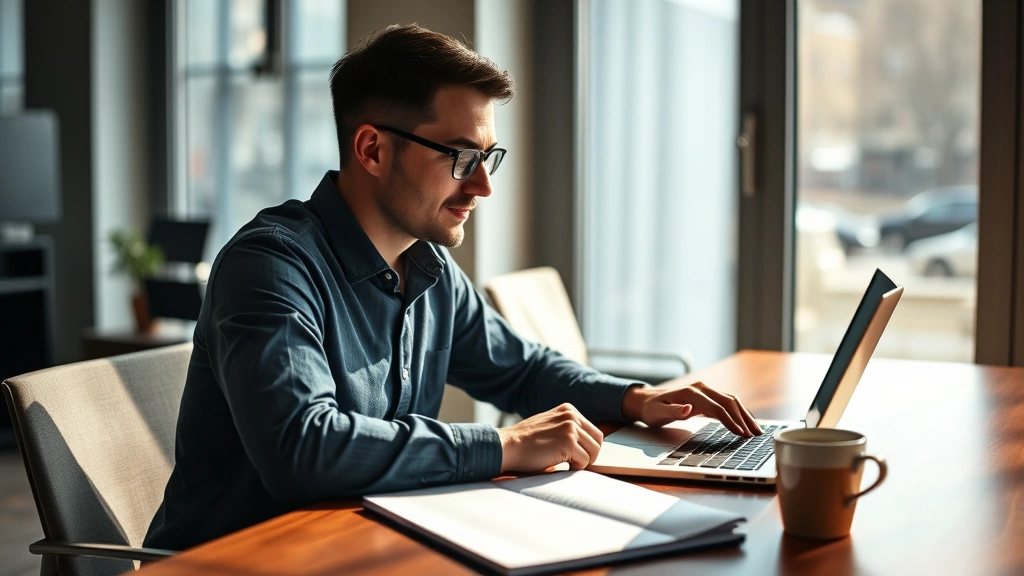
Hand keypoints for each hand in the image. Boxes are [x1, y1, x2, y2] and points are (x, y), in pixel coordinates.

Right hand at [496, 403, 603, 472]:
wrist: (507, 446)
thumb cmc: (525, 442)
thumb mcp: (549, 424)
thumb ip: (567, 428)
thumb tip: (587, 443)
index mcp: (568, 409)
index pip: (593, 431)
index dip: (587, 446)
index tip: (575, 454)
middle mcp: (571, 416)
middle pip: (598, 440)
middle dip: (589, 454)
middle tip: (574, 462)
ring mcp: (570, 428)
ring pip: (594, 451)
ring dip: (582, 461)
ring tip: (565, 463)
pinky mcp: (568, 442)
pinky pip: (585, 461)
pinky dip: (575, 467)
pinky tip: (560, 465)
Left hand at [621, 381, 760, 436]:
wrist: (646, 401)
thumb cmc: (651, 409)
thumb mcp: (658, 413)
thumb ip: (674, 411)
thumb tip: (689, 409)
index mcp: (691, 393)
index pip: (716, 407)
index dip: (730, 421)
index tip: (740, 433)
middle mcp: (701, 388)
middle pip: (728, 401)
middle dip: (743, 418)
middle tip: (754, 435)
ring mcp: (705, 391)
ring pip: (730, 400)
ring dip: (744, 414)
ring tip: (755, 430)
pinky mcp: (706, 397)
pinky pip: (726, 402)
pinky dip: (738, 412)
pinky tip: (745, 422)